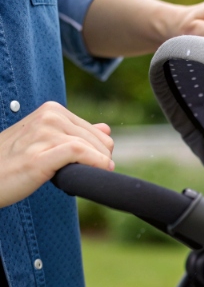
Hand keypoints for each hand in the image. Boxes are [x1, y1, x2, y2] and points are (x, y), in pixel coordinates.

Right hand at [0, 102, 114, 207]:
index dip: (103, 150)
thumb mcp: (46, 141)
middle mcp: (48, 117)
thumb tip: (106, 129)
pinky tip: (100, 171)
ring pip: (89, 146)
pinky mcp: (38, 155)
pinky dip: (95, 162)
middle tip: (96, 172)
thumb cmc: (15, 162)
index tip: (101, 164)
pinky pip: (78, 153)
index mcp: (51, 110)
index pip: (93, 131)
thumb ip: (74, 134)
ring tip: (94, 175)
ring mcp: (42, 134)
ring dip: (99, 163)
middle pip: (95, 139)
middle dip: (103, 157)